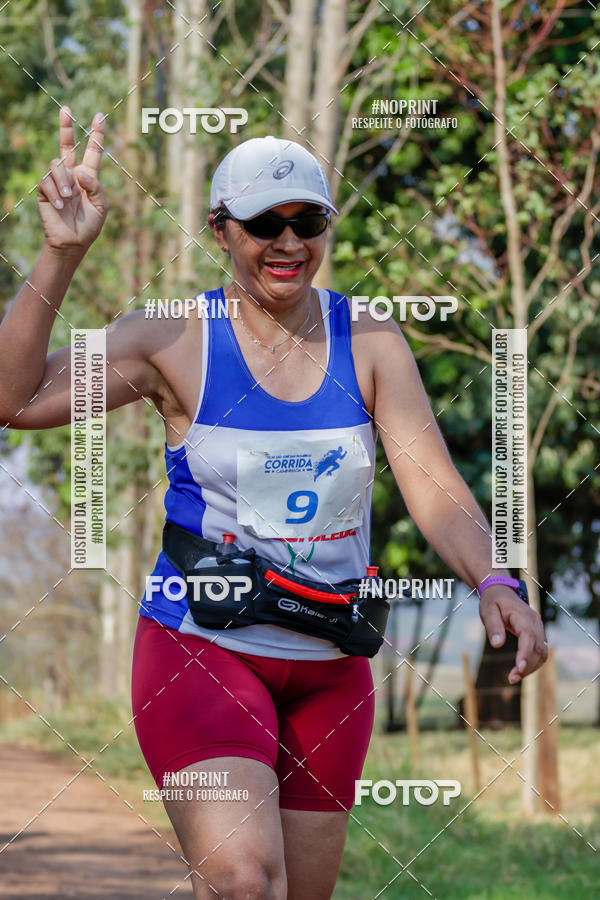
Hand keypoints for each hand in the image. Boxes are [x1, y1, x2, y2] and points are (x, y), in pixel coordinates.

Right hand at [37, 106, 107, 252]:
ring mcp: (58, 181)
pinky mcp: (44, 190)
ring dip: (63, 182)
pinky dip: (54, 194)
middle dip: (66, 126)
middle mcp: (72, 174)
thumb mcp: (101, 207)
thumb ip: (95, 187)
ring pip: (57, 166)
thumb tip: (79, 172)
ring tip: (68, 199)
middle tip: (66, 109)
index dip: (96, 135)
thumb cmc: (89, 226)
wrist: (72, 242)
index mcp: (88, 177)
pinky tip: (59, 205)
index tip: (100, 116)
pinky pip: (47, 182)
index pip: (92, 152)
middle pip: (67, 145)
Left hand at [479, 585, 547, 683]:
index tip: (518, 668)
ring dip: (531, 667)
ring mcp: (538, 627)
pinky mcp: (537, 633)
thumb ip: (493, 627)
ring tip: (513, 677)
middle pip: (538, 647)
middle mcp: (535, 622)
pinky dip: (532, 662)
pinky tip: (520, 670)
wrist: (501, 591)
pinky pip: (540, 651)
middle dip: (527, 665)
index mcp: (523, 615)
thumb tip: (497, 645)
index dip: (525, 653)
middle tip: (511, 678)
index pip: (528, 635)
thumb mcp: (488, 611)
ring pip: (542, 652)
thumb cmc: (493, 601)